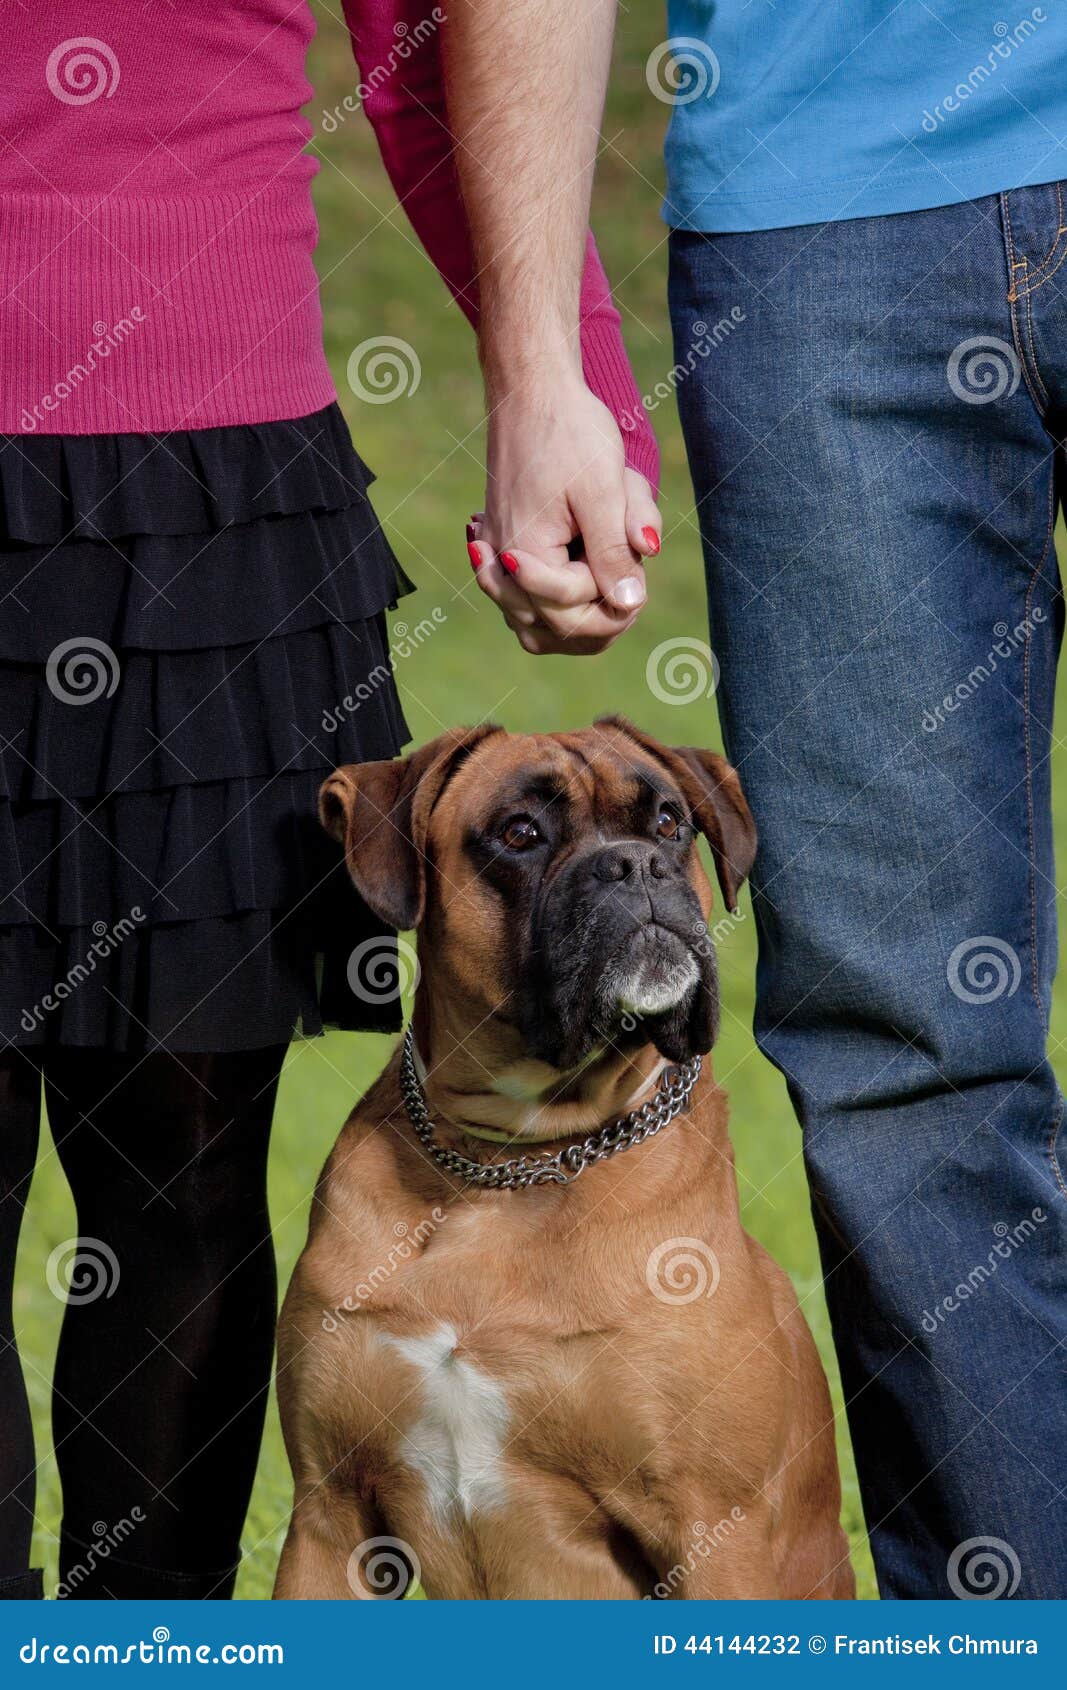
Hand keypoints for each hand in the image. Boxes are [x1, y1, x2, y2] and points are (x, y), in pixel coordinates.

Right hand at [466, 380, 660, 655]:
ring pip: (537, 628)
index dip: (612, 594)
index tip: (633, 552)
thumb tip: (629, 604)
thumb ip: (613, 552)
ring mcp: (498, 560)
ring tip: (611, 586)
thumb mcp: (603, 491)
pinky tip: (585, 584)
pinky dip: (557, 604)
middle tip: (632, 576)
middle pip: (554, 631)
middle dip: (601, 613)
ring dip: (578, 618)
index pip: (571, 611)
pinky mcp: (502, 550)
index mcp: (523, 553)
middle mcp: (503, 565)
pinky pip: (524, 605)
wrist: (534, 391)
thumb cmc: (571, 433)